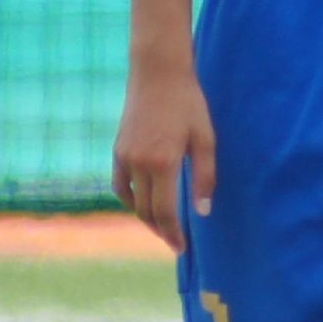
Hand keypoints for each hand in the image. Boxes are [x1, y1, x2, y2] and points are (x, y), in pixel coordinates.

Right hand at [112, 59, 215, 251]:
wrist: (158, 73)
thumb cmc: (188, 103)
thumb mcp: (205, 139)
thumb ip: (204, 177)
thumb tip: (202, 212)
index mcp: (164, 163)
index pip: (165, 212)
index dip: (173, 234)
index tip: (181, 248)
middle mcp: (140, 164)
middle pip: (146, 211)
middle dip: (161, 230)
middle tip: (175, 242)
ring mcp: (125, 157)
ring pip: (132, 201)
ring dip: (146, 217)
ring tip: (163, 226)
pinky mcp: (118, 150)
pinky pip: (120, 185)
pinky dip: (130, 199)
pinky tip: (143, 204)